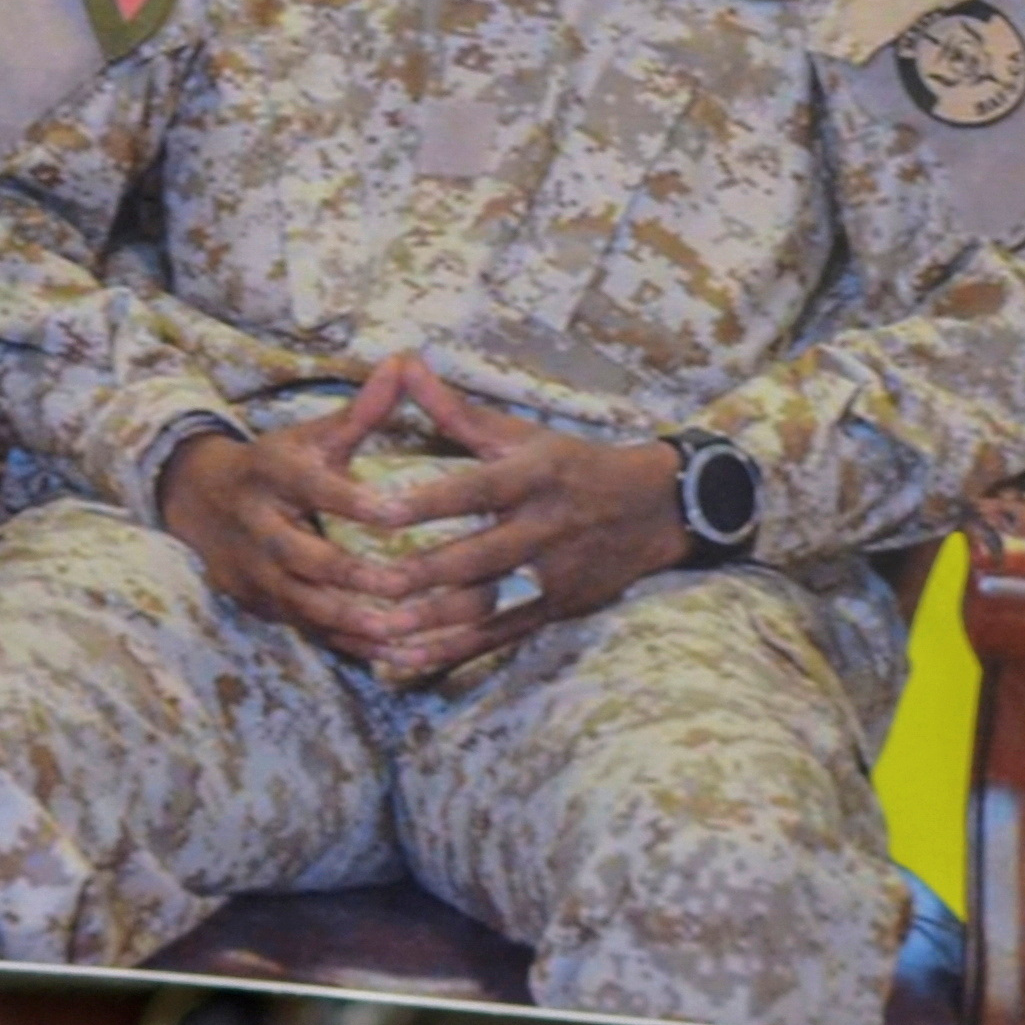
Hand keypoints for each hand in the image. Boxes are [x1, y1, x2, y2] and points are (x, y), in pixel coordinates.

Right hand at [152, 359, 452, 651]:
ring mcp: (255, 573)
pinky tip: (395, 657)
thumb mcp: (309, 435)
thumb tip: (404, 362)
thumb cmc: (275, 464)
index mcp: (271, 475)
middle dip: (352, 575)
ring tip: (402, 632)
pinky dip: (348, 646)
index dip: (352, 500)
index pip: (313, 488)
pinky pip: (307, 632)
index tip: (399, 511)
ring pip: (302, 604)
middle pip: (303, 557)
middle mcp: (258, 528)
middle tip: (404, 586)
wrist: (199, 502)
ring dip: (351, 621)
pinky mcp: (261, 606)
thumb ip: (361, 411)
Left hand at [316, 369, 690, 684]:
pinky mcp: (559, 607)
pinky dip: (456, 649)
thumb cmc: (574, 464)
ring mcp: (555, 571)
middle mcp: (546, 525)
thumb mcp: (523, 433)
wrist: (656, 507)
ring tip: (380, 630)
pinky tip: (410, 659)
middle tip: (368, 585)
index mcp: (535, 474)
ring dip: (431, 621)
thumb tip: (404, 365)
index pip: (477, 489)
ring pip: (488, 602)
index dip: (429, 501)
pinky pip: (502, 634)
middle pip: (478, 555)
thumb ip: (456, 411)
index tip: (379, 510)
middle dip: (423, 573)